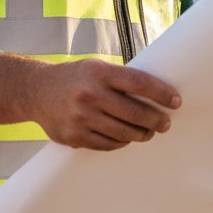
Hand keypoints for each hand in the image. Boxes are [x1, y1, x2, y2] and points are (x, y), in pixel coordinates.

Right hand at [0, 53, 181, 151]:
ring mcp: (80, 118)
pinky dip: (121, 142)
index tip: (176, 101)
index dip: (161, 93)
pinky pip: (107, 144)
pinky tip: (127, 137)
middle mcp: (89, 95)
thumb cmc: (77, 77)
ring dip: (141, 134)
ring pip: (123, 132)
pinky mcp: (73, 137)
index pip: (139, 83)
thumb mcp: (97, 68)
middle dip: (156, 120)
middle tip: (166, 123)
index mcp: (99, 73)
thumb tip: (158, 94)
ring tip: (149, 132)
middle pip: (134, 113)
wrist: (37, 91)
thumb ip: (122, 79)